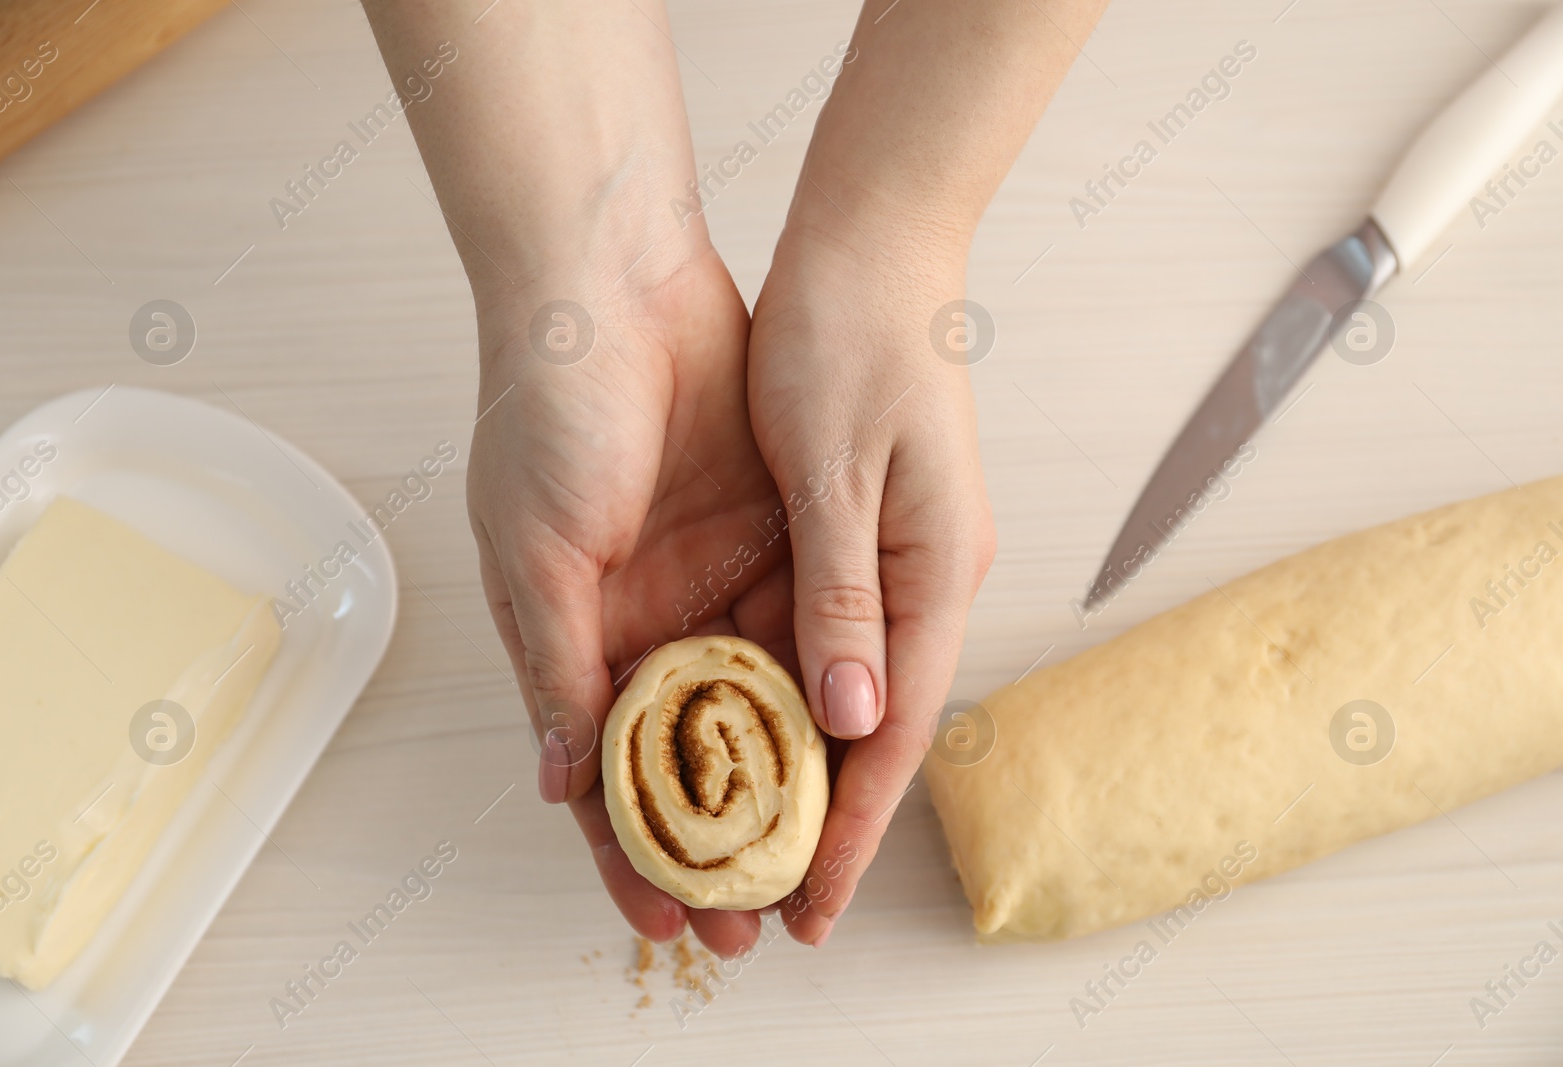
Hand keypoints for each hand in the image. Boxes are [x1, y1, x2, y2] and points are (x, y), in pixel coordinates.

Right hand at [466, 246, 795, 957]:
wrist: (617, 281)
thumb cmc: (549, 411)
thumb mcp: (535, 549)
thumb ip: (557, 664)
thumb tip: (559, 785)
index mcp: (573, 638)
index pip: (603, 775)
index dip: (632, 855)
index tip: (672, 923)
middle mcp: (647, 624)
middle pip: (690, 761)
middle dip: (722, 843)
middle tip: (763, 921)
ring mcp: (713, 583)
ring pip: (758, 709)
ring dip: (786, 784)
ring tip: (820, 863)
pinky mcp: (772, 539)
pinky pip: (805, 632)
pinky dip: (824, 691)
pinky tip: (852, 751)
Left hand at [747, 214, 995, 946]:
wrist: (864, 246)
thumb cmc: (854, 338)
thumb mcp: (839, 469)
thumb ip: (842, 594)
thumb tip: (853, 715)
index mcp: (936, 568)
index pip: (895, 729)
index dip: (853, 825)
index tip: (814, 904)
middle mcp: (922, 577)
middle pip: (871, 725)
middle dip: (821, 817)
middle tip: (765, 897)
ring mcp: (887, 555)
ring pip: (836, 686)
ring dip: (788, 760)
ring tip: (732, 836)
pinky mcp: (848, 531)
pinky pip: (808, 631)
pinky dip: (768, 685)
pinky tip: (722, 724)